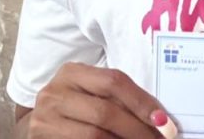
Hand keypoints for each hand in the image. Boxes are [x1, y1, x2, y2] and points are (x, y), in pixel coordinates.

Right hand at [27, 62, 165, 138]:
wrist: (39, 126)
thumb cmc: (75, 108)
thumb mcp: (91, 94)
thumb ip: (117, 98)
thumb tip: (159, 117)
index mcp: (72, 72)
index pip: (114, 81)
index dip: (142, 102)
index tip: (164, 120)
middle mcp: (55, 92)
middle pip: (106, 111)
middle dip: (138, 129)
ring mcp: (45, 118)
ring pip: (95, 135)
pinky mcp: (42, 138)